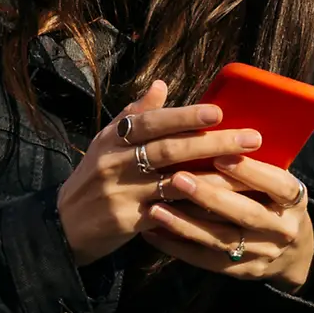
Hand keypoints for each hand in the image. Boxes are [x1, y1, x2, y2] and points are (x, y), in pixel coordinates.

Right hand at [56, 80, 265, 265]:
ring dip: (215, 178)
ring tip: (247, 172)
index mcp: (112, 140)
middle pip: (169, 150)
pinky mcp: (129, 222)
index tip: (217, 111)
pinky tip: (224, 207)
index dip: (183, 116)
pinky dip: (196, 209)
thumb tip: (161, 85)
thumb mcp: (105, 143)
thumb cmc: (91, 180)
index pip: (150, 122)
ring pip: (175, 182)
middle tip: (251, 137)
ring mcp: (122, 193)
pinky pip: (171, 214)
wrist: (62, 227)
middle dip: (212, 143)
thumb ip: (134, 115)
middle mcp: (115, 163)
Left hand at [141, 154, 313, 291]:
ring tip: (155, 208)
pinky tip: (152, 232)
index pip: (277, 184)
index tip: (220, 156)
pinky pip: (206, 260)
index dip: (250, 172)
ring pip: (222, 240)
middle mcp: (283, 229)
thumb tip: (217, 124)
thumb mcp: (275, 179)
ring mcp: (263, 254)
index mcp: (294, 199)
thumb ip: (252, 159)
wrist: (292, 252)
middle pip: (246, 214)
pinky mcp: (242, 272)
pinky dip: (178, 246)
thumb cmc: (273, 199)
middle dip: (210, 196)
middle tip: (177, 178)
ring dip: (186, 224)